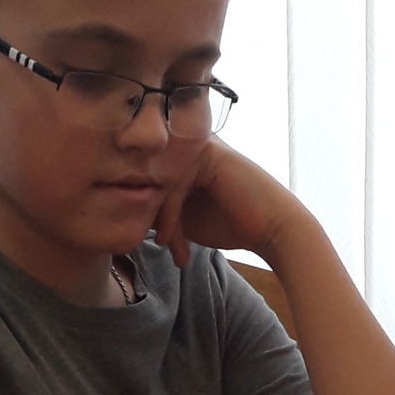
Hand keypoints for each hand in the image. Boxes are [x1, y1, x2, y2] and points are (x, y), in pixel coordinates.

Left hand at [152, 138, 301, 269]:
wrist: (271, 228)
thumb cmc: (231, 224)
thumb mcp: (184, 218)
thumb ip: (159, 209)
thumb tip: (124, 212)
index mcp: (183, 156)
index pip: (150, 180)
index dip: (150, 215)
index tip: (162, 246)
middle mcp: (189, 145)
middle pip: (151, 180)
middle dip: (153, 218)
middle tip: (163, 249)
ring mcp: (198, 145)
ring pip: (160, 184)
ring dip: (162, 221)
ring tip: (170, 247)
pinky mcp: (206, 152)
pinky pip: (174, 184)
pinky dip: (169, 216)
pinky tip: (172, 239)